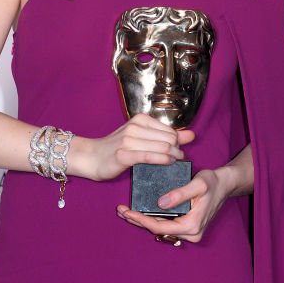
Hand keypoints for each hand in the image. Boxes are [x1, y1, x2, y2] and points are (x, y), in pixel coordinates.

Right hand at [79, 113, 194, 181]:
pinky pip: (150, 157)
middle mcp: (135, 127)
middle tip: (178, 158)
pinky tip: (168, 163)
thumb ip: (167, 135)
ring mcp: (128, 140)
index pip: (170, 130)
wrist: (91, 157)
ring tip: (174, 162)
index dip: (178, 142)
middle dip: (178, 150)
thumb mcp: (142, 137)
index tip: (178, 150)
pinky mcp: (123, 155)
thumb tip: (191, 135)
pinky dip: (163, 160)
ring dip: (173, 156)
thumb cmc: (117, 148)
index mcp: (140, 119)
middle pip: (169, 139)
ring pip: (162, 147)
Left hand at [116, 167, 232, 244]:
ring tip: (125, 211)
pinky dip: (152, 218)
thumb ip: (180, 194)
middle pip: (158, 230)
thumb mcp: (198, 184)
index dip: (141, 220)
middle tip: (120, 210)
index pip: (160, 227)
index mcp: (192, 226)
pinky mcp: (187, 226)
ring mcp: (189, 231)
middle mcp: (191, 233)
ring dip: (143, 220)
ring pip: (160, 228)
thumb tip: (160, 204)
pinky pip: (166, 224)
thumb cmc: (213, 182)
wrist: (225, 184)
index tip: (127, 211)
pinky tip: (140, 211)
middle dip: (138, 221)